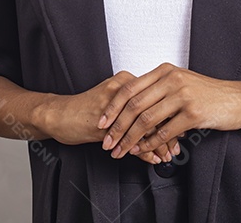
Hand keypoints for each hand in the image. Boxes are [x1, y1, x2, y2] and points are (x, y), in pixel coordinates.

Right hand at [42, 70, 178, 164]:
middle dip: (168, 133)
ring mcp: (113, 102)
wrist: (59, 114)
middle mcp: (123, 88)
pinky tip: (151, 159)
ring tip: (167, 156)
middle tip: (177, 149)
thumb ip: (137, 116)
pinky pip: (129, 135)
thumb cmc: (87, 111)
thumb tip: (163, 132)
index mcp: (127, 81)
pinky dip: (143, 150)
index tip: (182, 132)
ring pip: (144, 123)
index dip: (171, 118)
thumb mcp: (115, 110)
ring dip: (158, 144)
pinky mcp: (104, 117)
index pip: (157, 99)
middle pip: (154, 110)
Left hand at [98, 62, 240, 159]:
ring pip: (146, 120)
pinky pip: (165, 131)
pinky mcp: (193, 113)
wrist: (239, 99)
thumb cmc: (208, 94)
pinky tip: (144, 151)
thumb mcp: (180, 84)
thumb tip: (131, 109)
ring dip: (130, 139)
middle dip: (116, 127)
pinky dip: (151, 144)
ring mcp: (183, 95)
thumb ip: (158, 91)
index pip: (129, 88)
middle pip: (134, 105)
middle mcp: (171, 79)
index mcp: (164, 71)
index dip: (112, 107)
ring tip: (121, 151)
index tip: (100, 123)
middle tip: (107, 143)